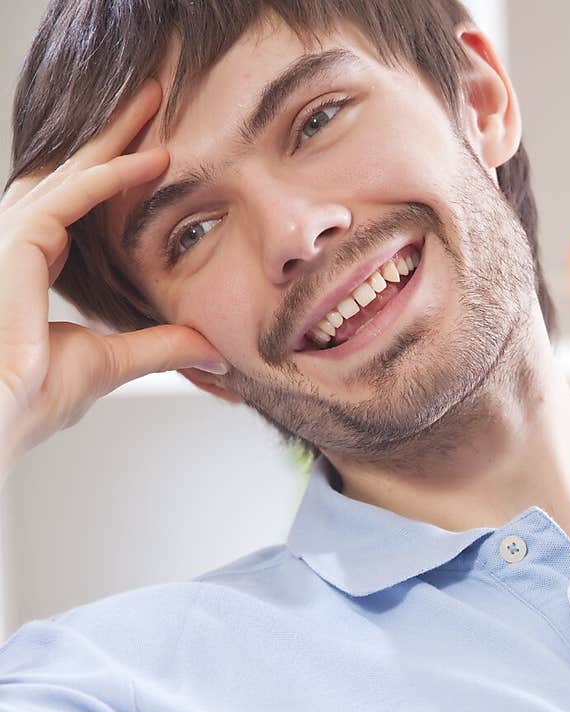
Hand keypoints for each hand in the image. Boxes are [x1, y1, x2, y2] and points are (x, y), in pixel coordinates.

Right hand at [0, 78, 227, 472]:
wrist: (6, 414)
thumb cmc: (38, 396)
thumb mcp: (116, 362)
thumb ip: (161, 347)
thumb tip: (212, 349)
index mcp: (34, 262)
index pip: (77, 200)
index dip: (116, 171)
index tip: (158, 151)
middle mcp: (20, 240)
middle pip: (72, 171)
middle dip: (114, 134)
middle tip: (155, 100)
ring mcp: (14, 236)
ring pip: (72, 170)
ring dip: (117, 137)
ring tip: (156, 105)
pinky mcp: (18, 241)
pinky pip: (71, 196)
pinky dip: (111, 177)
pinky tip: (151, 161)